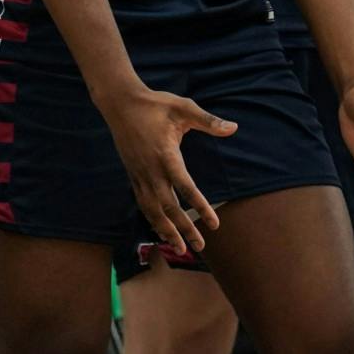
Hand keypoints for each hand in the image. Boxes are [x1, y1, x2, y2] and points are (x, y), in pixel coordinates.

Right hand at [97, 86, 237, 254]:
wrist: (120, 104)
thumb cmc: (155, 104)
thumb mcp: (183, 107)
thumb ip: (208, 121)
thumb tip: (233, 128)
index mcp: (165, 155)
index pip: (185, 187)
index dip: (200, 207)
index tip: (214, 224)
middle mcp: (151, 170)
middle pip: (168, 206)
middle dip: (184, 228)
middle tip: (200, 247)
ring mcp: (139, 174)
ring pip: (152, 210)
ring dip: (166, 230)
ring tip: (180, 249)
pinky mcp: (133, 175)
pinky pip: (143, 203)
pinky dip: (153, 220)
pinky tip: (162, 231)